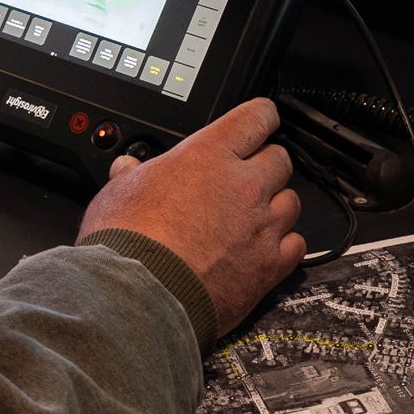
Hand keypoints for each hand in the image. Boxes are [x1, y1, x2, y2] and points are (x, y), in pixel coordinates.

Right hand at [78, 98, 303, 334]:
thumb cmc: (128, 243)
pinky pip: (296, 245)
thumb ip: (130, 175)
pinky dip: (284, 246)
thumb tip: (126, 168)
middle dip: (266, 165)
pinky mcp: (270, 264)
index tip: (259, 123)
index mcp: (209, 156)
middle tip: (245, 180)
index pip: (256, 117)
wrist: (142, 296)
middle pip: (280, 159)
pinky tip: (263, 251)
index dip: (260, 117)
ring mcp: (262, 225)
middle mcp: (244, 185)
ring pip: (292, 201)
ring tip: (252, 219)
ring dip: (276, 206)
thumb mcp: (117, 194)